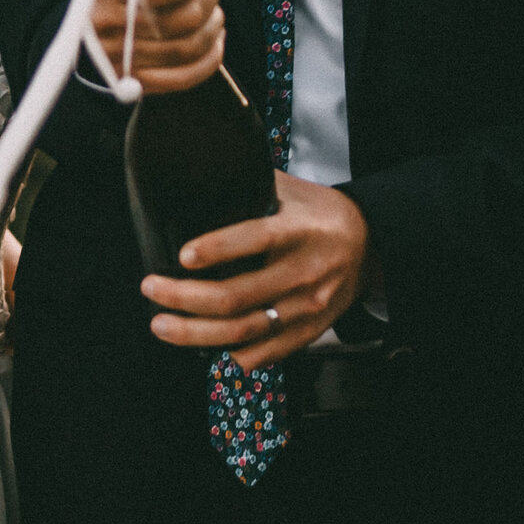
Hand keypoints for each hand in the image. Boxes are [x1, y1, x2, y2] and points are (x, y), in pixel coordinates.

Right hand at [90, 0, 237, 94]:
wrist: (98, 8)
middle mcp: (106, 24)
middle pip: (182, 18)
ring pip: (187, 47)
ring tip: (211, 7)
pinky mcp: (133, 80)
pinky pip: (185, 77)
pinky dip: (209, 57)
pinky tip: (213, 37)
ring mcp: (119, 57)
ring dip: (213, 24)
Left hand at [139, 171, 372, 369]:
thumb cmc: (322, 214)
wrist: (372, 244)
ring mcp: (306, 308)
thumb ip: (249, 183)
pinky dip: (232, 352)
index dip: (215, 250)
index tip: (182, 255)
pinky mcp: (309, 331)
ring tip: (162, 324)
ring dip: (196, 333)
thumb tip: (200, 170)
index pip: (252, 240)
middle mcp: (302, 272)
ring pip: (244, 331)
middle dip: (184, 297)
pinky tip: (206, 345)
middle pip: (236, 296)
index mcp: (297, 230)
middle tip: (151, 288)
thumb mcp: (291, 190)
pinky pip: (265, 352)